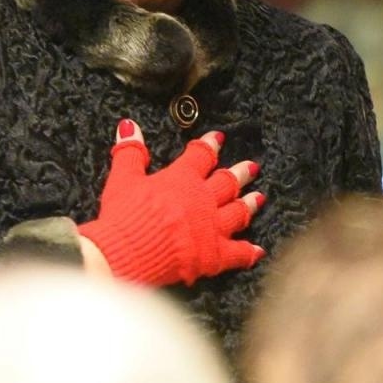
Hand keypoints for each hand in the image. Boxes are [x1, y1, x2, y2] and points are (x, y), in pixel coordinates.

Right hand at [77, 120, 265, 287]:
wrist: (126, 253)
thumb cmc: (123, 215)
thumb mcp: (122, 179)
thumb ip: (130, 153)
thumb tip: (129, 126)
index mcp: (182, 179)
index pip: (201, 156)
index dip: (210, 145)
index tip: (218, 139)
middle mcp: (203, 200)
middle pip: (227, 182)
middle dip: (240, 173)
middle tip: (252, 167)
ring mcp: (212, 228)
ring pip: (238, 212)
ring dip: (249, 204)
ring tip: (259, 197)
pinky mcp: (214, 256)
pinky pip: (238, 253)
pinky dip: (248, 252)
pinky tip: (257, 250)